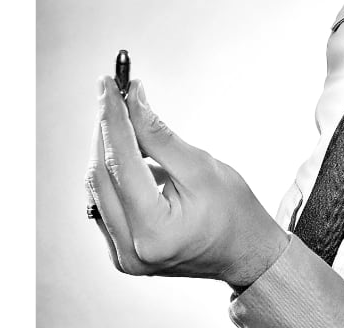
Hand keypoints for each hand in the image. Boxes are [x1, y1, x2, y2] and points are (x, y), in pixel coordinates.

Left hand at [86, 79, 287, 287]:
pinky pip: (104, 202)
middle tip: (112, 94)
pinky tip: (125, 151)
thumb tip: (131, 99)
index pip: (121, 164)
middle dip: (105, 131)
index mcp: (155, 233)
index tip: (109, 86)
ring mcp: (122, 256)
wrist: (245, 254)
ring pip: (98, 188)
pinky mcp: (120, 251)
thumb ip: (159, 135)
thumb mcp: (200, 167)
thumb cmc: (233, 213)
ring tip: (121, 118)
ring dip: (105, 150)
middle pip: (101, 176)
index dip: (113, 120)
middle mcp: (131, 251)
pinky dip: (111, 173)